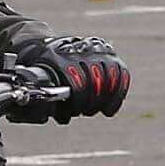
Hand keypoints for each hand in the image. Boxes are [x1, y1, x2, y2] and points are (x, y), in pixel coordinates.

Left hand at [6, 33, 129, 116]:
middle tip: (87, 111)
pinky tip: (111, 106)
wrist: (55, 47)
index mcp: (61, 55)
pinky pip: (121, 73)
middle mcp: (82, 49)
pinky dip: (119, 92)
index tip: (76, 111)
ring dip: (106, 99)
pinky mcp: (110, 53)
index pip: (78, 79)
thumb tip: (60, 118)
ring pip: (111, 76)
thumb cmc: (47, 70)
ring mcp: (97, 49)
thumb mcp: (42, 79)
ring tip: (100, 110)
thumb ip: (50, 97)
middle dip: (93, 101)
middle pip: (95, 79)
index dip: (79, 99)